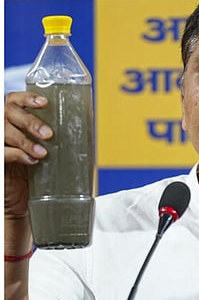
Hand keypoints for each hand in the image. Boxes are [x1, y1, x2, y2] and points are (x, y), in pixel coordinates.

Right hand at [5, 91, 52, 220]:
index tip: (44, 102)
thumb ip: (60, 137)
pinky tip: (31, 162)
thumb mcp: (51, 151)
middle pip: (8, 112)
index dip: (26, 98)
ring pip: (2, 131)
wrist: (24, 202)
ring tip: (43, 153)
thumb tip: (89, 124)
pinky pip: (1, 152)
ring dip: (25, 140)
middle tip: (49, 134)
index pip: (14, 100)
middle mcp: (3, 129)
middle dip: (30, 121)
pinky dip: (16, 154)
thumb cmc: (39, 174)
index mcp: (16, 121)